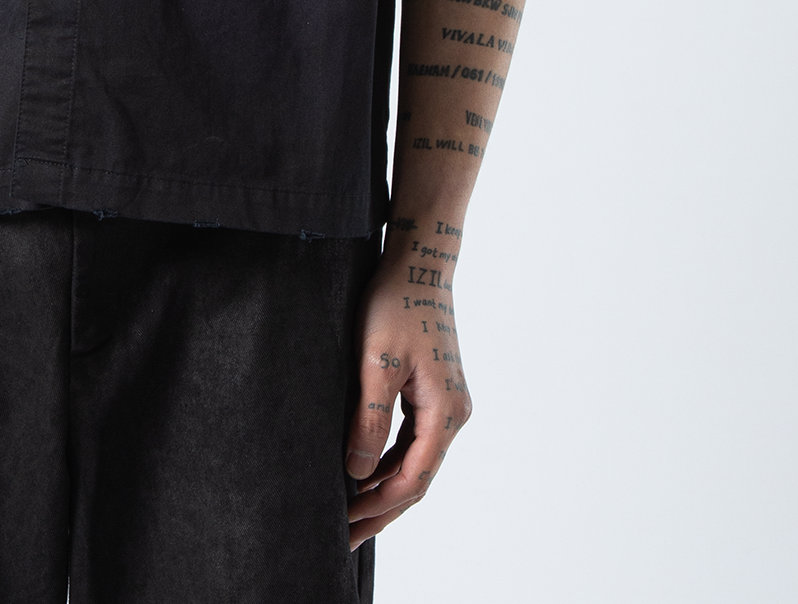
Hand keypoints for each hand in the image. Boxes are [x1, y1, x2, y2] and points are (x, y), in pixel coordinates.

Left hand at [345, 238, 471, 547]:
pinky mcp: (435, 391)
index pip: (411, 480)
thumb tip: (358, 472)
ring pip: (415, 461)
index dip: (377, 506)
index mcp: (445, 413)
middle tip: (345, 535)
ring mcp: (446, 403)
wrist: (418, 262)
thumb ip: (370, 419)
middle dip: (381, 508)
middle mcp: (453, 414)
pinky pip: (413, 441)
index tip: (344, 524)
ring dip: (384, 487)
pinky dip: (390, 461)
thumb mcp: (376, 361)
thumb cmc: (396, 304)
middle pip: (417, 479)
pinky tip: (365, 472)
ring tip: (350, 512)